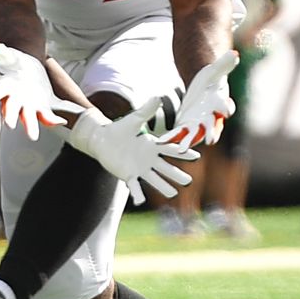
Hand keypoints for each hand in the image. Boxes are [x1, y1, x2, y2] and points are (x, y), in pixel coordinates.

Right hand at [0, 44, 68, 140]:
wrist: (27, 70)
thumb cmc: (16, 64)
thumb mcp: (10, 56)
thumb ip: (3, 53)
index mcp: (5, 86)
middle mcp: (14, 100)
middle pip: (11, 109)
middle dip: (10, 116)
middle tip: (10, 124)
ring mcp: (27, 106)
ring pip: (28, 118)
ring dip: (30, 126)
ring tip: (33, 136)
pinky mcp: (40, 109)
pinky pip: (45, 117)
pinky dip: (51, 120)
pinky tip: (60, 121)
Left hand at [66, 97, 200, 204]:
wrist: (102, 139)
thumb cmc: (119, 129)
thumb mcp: (134, 119)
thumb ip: (146, 111)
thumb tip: (157, 97)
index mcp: (152, 146)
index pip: (171, 150)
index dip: (183, 153)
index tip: (196, 157)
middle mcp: (149, 160)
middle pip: (166, 168)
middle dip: (177, 175)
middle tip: (189, 182)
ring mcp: (139, 169)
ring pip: (154, 180)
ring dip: (163, 187)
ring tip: (173, 194)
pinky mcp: (128, 175)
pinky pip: (134, 186)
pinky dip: (137, 194)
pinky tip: (141, 201)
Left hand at [158, 51, 238, 151]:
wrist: (202, 91)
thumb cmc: (211, 80)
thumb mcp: (215, 71)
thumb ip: (224, 64)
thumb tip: (235, 53)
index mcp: (220, 103)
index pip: (226, 106)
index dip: (227, 108)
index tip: (226, 111)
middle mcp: (212, 117)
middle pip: (213, 126)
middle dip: (212, 133)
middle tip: (211, 141)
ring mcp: (199, 125)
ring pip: (195, 135)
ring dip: (188, 142)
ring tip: (181, 149)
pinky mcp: (186, 127)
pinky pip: (179, 134)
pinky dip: (171, 138)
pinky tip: (161, 142)